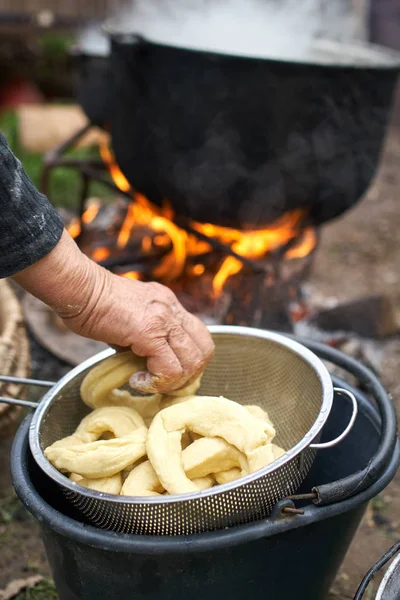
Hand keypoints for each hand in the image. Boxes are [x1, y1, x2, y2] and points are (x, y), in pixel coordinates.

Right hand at [13, 230, 213, 393]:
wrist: (78, 289)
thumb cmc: (93, 303)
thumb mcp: (130, 317)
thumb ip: (144, 336)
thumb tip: (147, 363)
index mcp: (169, 305)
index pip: (199, 336)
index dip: (190, 361)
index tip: (168, 373)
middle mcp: (172, 309)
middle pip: (204, 350)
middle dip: (188, 375)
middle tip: (162, 383)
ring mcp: (163, 319)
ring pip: (192, 362)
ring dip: (172, 381)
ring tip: (147, 382)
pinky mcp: (150, 331)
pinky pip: (169, 368)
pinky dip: (156, 382)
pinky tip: (136, 380)